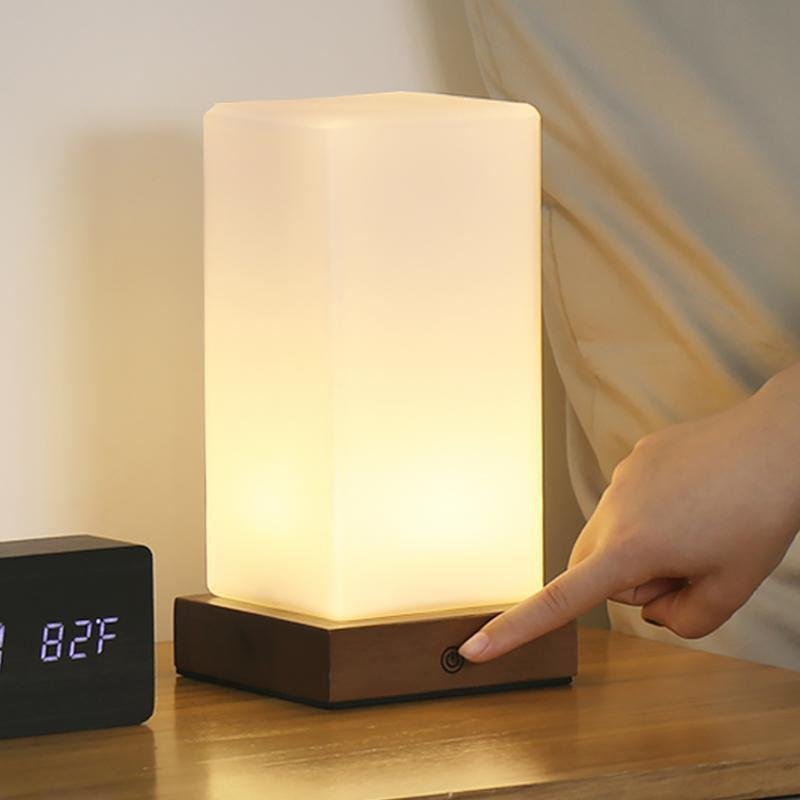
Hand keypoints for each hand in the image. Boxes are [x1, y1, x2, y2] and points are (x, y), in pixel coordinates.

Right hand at [459, 366, 799, 662]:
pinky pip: (627, 500)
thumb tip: (651, 607)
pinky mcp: (634, 458)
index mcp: (631, 547)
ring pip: (610, 534)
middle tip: (687, 568)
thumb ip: (683, 621)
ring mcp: (621, 479)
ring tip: (697, 525)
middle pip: (592, 568)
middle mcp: (613, 510)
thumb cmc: (759, 513)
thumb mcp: (731, 589)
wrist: (779, 442)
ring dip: (640, 545)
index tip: (474, 649)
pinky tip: (693, 497)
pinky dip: (653, 512)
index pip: (561, 599)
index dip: (514, 630)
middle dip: (627, 582)